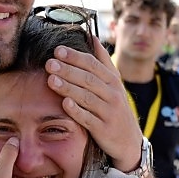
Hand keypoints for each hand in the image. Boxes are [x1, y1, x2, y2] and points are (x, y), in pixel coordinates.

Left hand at [46, 42, 141, 171]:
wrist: (129, 141)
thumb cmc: (115, 107)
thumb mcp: (114, 83)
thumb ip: (103, 60)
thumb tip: (92, 36)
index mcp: (113, 81)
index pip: (93, 64)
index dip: (75, 57)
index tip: (58, 50)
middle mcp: (112, 95)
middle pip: (88, 79)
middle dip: (68, 70)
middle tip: (50, 63)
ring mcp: (108, 113)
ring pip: (87, 97)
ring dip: (69, 88)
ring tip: (51, 80)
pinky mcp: (103, 130)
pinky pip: (88, 119)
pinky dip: (77, 111)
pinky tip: (64, 103)